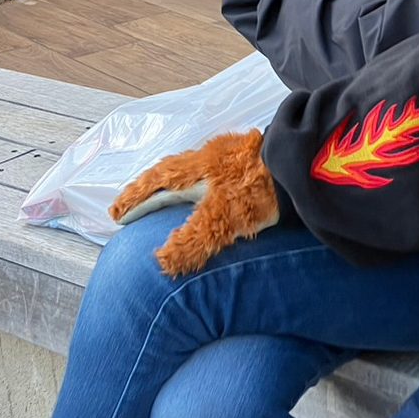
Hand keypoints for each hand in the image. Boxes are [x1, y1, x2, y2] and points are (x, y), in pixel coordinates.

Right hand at [109, 130, 279, 277]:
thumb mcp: (219, 221)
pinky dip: (202, 180)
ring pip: (192, 168)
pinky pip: (216, 169)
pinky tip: (214, 189)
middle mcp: (207, 158)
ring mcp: (231, 154)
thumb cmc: (258, 189)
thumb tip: (161, 263)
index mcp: (192, 170)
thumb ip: (189, 241)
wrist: (302, 159)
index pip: (153, 185)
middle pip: (169, 173)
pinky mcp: (254, 156)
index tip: (115, 213)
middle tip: (131, 203)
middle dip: (148, 189)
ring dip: (174, 183)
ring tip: (166, 196)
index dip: (133, 200)